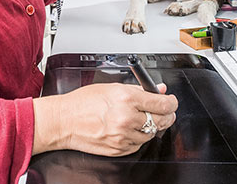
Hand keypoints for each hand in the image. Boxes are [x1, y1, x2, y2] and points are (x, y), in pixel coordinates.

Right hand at [32, 82, 176, 155]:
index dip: (171, 102)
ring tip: (140, 118)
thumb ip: (139, 89)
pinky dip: (138, 136)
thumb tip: (158, 90)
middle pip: (162, 120)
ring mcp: (123, 136)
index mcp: (126, 98)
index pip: (162, 103)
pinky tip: (129, 128)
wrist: (64, 121)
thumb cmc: (83, 102)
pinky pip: (138, 144)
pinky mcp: (119, 149)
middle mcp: (126, 118)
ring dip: (151, 126)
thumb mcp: (112, 87)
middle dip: (166, 114)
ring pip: (151, 133)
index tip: (171, 101)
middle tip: (164, 110)